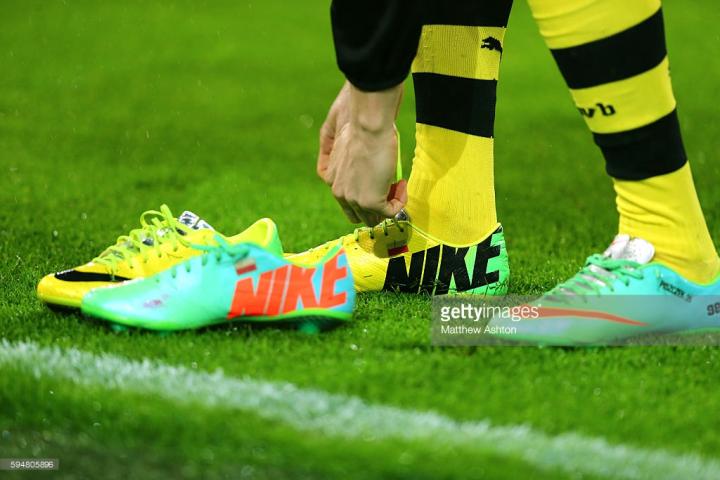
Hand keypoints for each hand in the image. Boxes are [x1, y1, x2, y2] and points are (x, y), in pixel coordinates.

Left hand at [319, 82, 406, 225]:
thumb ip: (355, 166)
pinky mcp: (370, 202)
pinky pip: (390, 212)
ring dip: (389, 204)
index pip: (347, 201)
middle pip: (359, 215)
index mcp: (332, 181)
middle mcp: (339, 193)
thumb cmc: (364, 132)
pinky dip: (399, 202)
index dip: (365, 196)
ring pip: (374, 218)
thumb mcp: (353, 152)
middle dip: (377, 207)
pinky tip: (402, 185)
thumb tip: (371, 171)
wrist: (368, 128)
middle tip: (391, 190)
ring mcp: (354, 200)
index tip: (378, 182)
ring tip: (398, 185)